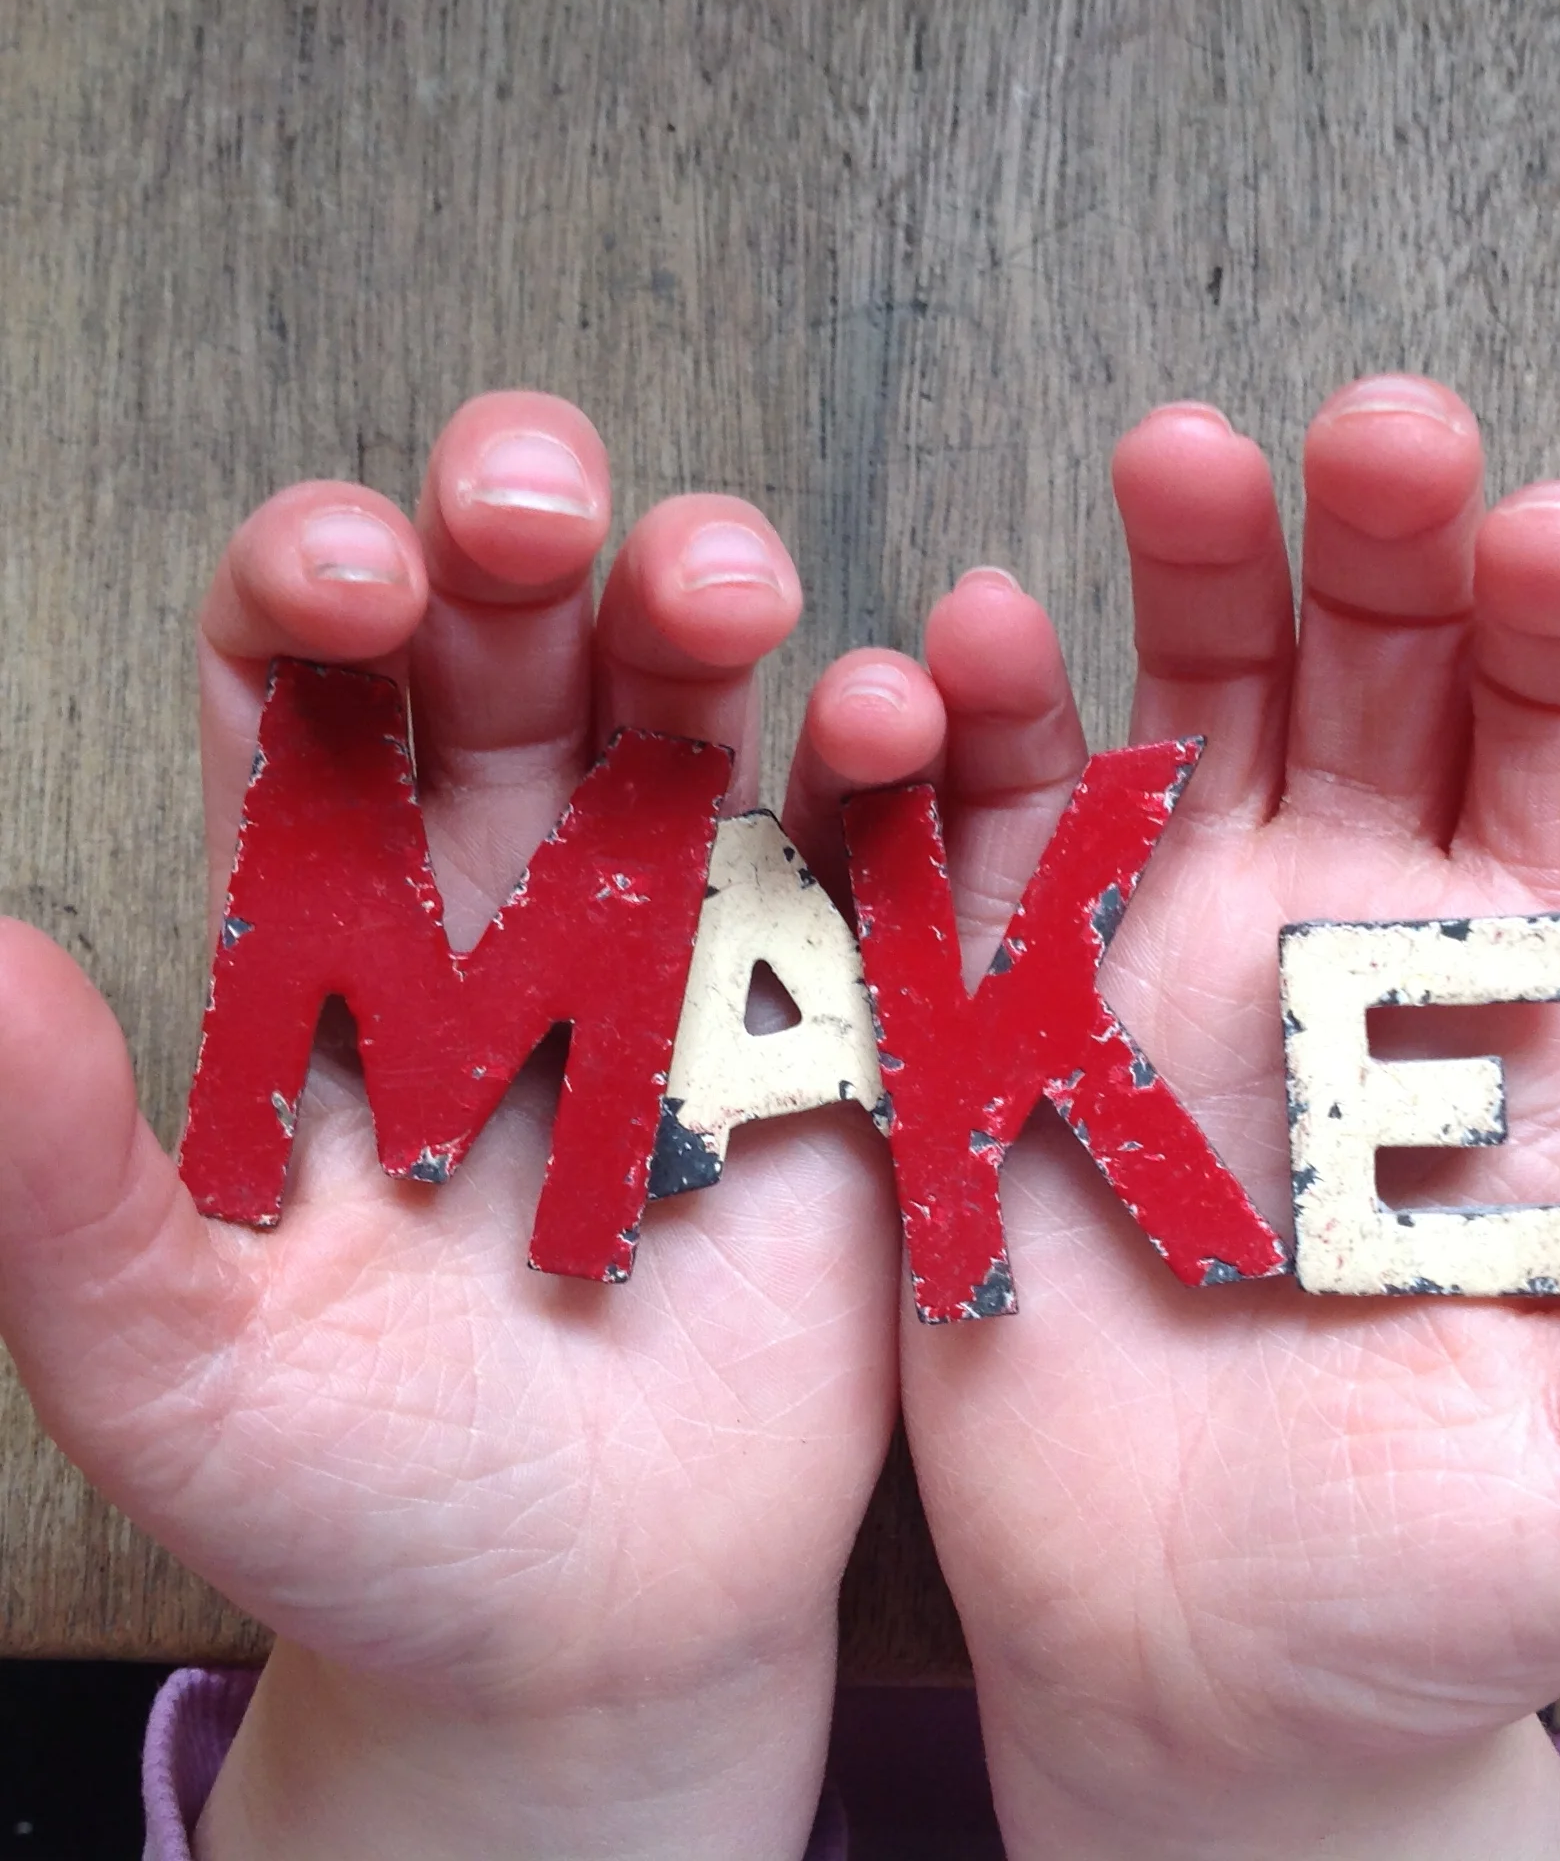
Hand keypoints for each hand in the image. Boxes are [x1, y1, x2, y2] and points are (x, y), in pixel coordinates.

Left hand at [0, 393, 902, 1859]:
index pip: (302, 686)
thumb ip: (68, 1175)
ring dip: (711, 613)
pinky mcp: (833, 1017)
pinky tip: (903, 719)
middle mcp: (510, 898)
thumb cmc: (357, 1498)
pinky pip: (868, 857)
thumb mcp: (182, 1359)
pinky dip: (895, 773)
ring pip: (695, 712)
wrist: (590, 1626)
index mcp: (329, 935)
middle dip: (527, 545)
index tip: (355, 573)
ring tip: (732, 590)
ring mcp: (685, 942)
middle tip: (543, 507)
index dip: (319, 589)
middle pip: (511, 648)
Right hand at [794, 380, 1559, 1858]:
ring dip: (1175, 583)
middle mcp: (1331, 948)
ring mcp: (1152, 970)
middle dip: (1373, 542)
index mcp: (1508, 1014)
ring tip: (1166, 470)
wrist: (1191, 1683)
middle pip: (1374, 679)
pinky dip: (957, 748)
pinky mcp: (995, 1032)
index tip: (1553, 529)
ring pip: (1176, 712)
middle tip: (1360, 437)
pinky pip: (973, 849)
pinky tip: (946, 672)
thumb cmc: (1424, 1587)